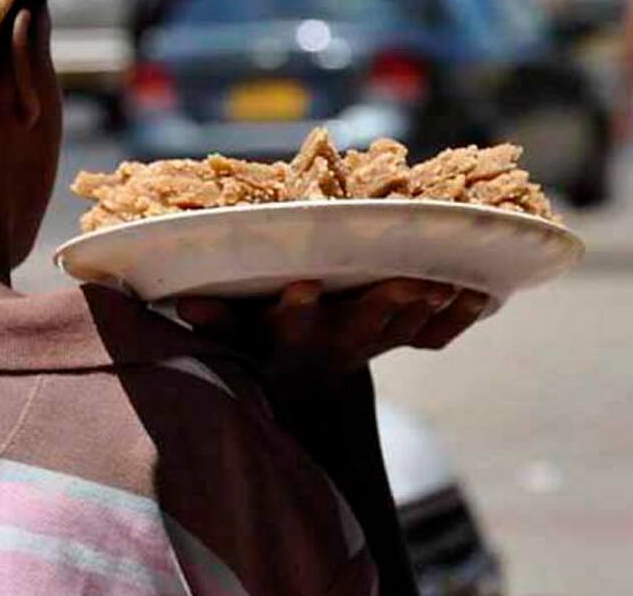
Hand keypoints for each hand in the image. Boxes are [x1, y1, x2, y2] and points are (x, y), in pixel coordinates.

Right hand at [177, 279, 491, 386]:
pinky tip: (477, 293)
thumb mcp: (232, 335)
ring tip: (450, 283)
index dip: (297, 311)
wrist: (310, 378)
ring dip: (426, 308)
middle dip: (383, 306)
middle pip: (360, 328)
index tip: (306, 288)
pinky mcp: (399, 338)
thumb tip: (185, 306)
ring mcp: (372, 343)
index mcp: (288, 337)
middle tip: (409, 283)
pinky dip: (456, 318)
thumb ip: (214, 319)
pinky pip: (433, 336)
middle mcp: (333, 343)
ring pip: (403, 328)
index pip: (287, 326)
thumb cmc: (259, 338)